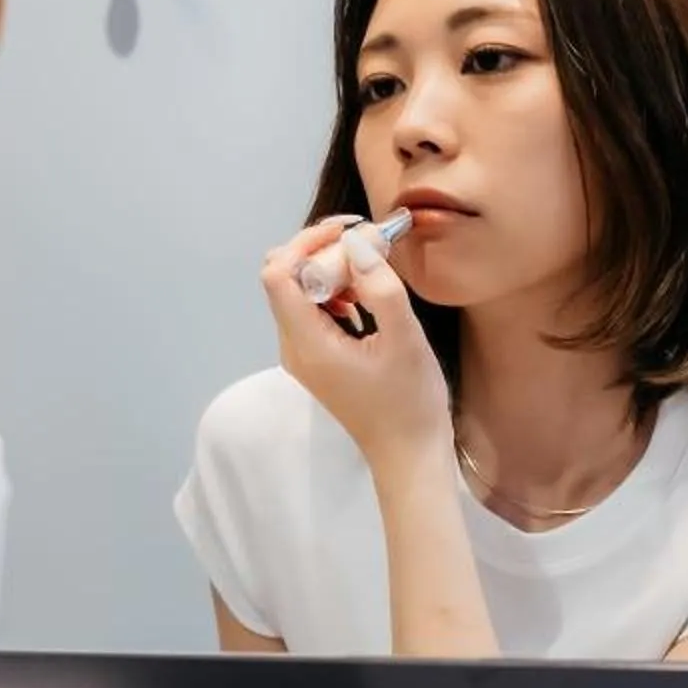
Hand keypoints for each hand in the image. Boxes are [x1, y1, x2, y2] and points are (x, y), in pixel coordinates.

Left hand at [261, 220, 451, 477]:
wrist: (409, 454)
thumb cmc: (409, 402)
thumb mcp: (405, 338)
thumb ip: (379, 286)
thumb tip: (356, 242)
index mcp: (306, 343)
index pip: (278, 274)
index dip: (306, 243)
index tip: (348, 233)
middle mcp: (293, 347)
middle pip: (285, 278)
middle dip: (321, 253)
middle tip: (367, 248)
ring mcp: (303, 355)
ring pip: (299, 293)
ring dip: (332, 272)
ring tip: (373, 272)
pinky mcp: (318, 360)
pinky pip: (313, 312)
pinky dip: (336, 293)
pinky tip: (368, 298)